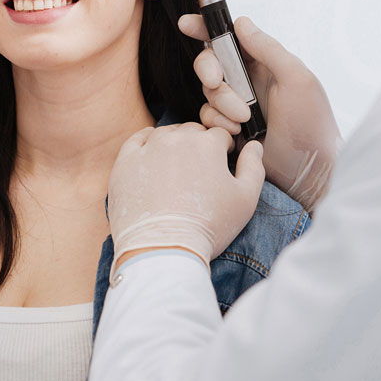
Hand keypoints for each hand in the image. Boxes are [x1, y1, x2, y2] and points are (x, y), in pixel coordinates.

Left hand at [107, 123, 265, 265]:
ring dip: (174, 144)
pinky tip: (153, 158)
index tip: (221, 164)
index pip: (220, 135)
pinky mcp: (126, 161)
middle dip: (199, 145)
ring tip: (177, 170)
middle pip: (192, 131)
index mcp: (208, 143)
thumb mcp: (246, 199)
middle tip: (199, 171)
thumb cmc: (209, 227)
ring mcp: (149, 148)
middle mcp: (177, 138)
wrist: (164, 248)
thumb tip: (254, 145)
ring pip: (166, 134)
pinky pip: (137, 140)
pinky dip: (147, 144)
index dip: (223, 150)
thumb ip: (254, 166)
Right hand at [179, 14, 340, 210]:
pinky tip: (238, 134)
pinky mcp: (227, 128)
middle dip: (209, 71)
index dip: (206, 28)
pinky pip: (206, 118)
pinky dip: (218, 124)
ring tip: (245, 120)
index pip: (230, 38)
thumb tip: (241, 22)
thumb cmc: (311, 123)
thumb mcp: (297, 79)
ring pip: (207, 92)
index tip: (187, 24)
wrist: (308, 169)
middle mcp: (247, 81)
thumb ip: (268, 49)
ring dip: (222, 104)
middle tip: (215, 81)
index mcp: (264, 62)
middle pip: (210, 63)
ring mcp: (236, 105)